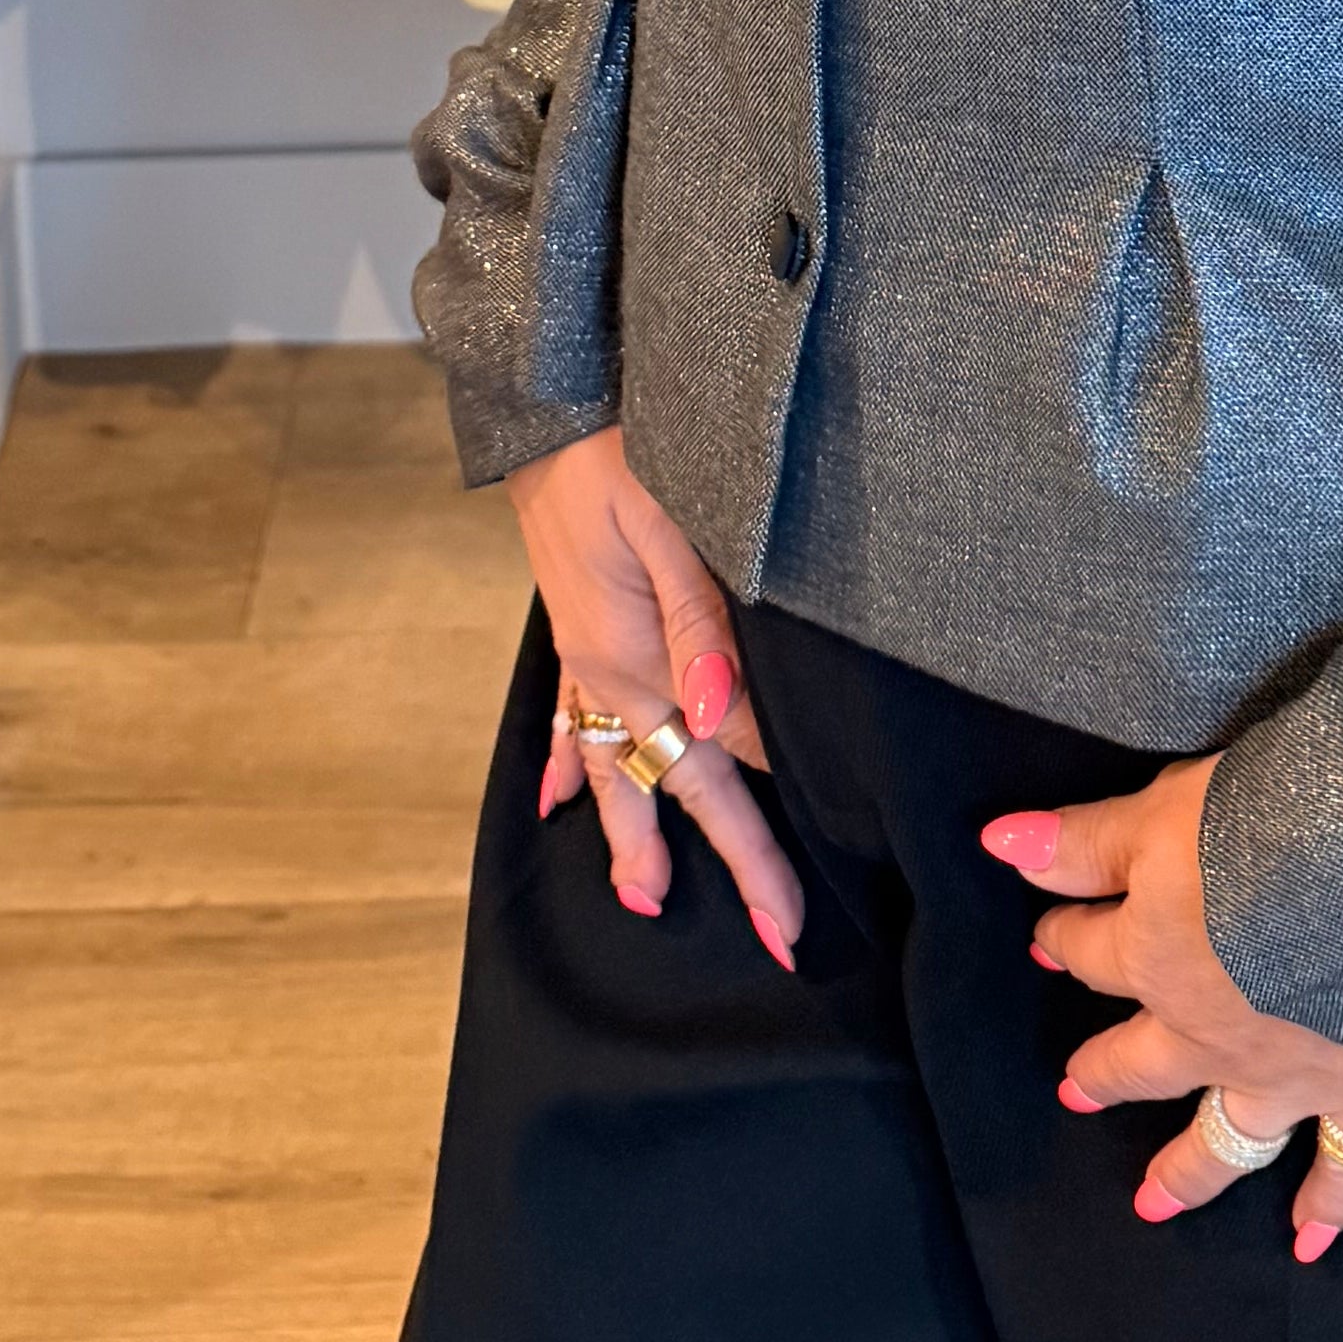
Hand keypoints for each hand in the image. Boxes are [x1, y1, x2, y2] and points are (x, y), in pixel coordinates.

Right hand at [511, 427, 804, 967]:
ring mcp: (588, 654)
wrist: (547, 407)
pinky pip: (567, 715)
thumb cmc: (622, 452)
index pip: (716, 772)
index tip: (795, 912)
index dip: (759, 842)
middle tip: (771, 934)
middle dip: (722, 860)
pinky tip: (552, 800)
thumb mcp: (671, 524)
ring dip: (632, 831)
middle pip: (673, 785)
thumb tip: (720, 718)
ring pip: (612, 765)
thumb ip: (700, 623)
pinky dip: (562, 762)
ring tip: (644, 897)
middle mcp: (609, 673)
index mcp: (638, 660)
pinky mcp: (577, 627)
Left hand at [984, 757, 1342, 1263]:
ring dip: (1187, 1172)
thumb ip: (1084, 841)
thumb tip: (998, 846)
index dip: (1066, 937)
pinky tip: (1307, 1244)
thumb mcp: (1159, 812)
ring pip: (1224, 1139)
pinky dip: (1327, 1209)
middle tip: (1075, 1088)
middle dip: (1104, 1074)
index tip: (1051, 933)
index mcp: (1155, 958)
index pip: (1090, 949)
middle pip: (1139, 1064)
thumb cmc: (1266, 829)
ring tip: (1153, 1201)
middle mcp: (1207, 1033)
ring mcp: (1284, 1076)